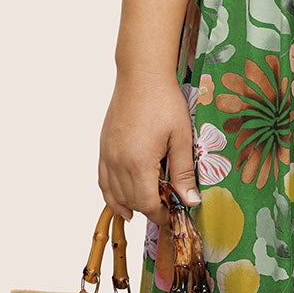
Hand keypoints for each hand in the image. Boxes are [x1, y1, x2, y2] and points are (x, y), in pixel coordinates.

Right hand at [98, 72, 202, 228]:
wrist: (141, 76)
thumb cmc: (164, 102)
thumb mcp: (181, 138)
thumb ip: (183, 173)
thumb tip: (190, 201)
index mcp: (138, 163)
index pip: (146, 203)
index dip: (160, 215)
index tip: (172, 216)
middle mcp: (117, 162)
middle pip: (130, 201)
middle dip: (148, 209)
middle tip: (166, 208)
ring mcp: (107, 155)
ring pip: (113, 193)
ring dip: (129, 204)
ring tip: (145, 209)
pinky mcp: (103, 147)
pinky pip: (102, 179)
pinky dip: (111, 193)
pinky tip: (121, 199)